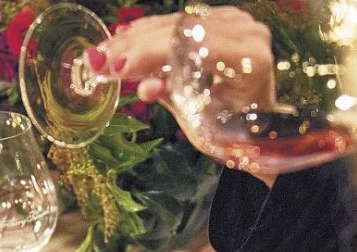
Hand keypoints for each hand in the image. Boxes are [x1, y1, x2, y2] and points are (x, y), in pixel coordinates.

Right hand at [86, 7, 277, 185]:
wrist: (258, 120)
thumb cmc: (234, 128)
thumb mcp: (201, 120)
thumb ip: (174, 97)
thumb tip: (144, 87)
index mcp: (249, 59)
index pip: (189, 46)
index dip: (149, 55)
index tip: (115, 68)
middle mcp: (246, 32)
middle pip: (179, 31)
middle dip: (134, 47)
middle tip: (98, 62)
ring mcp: (236, 21)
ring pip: (174, 23)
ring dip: (134, 38)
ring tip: (102, 54)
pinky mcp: (222, 18)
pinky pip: (179, 22)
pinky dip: (149, 32)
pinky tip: (121, 38)